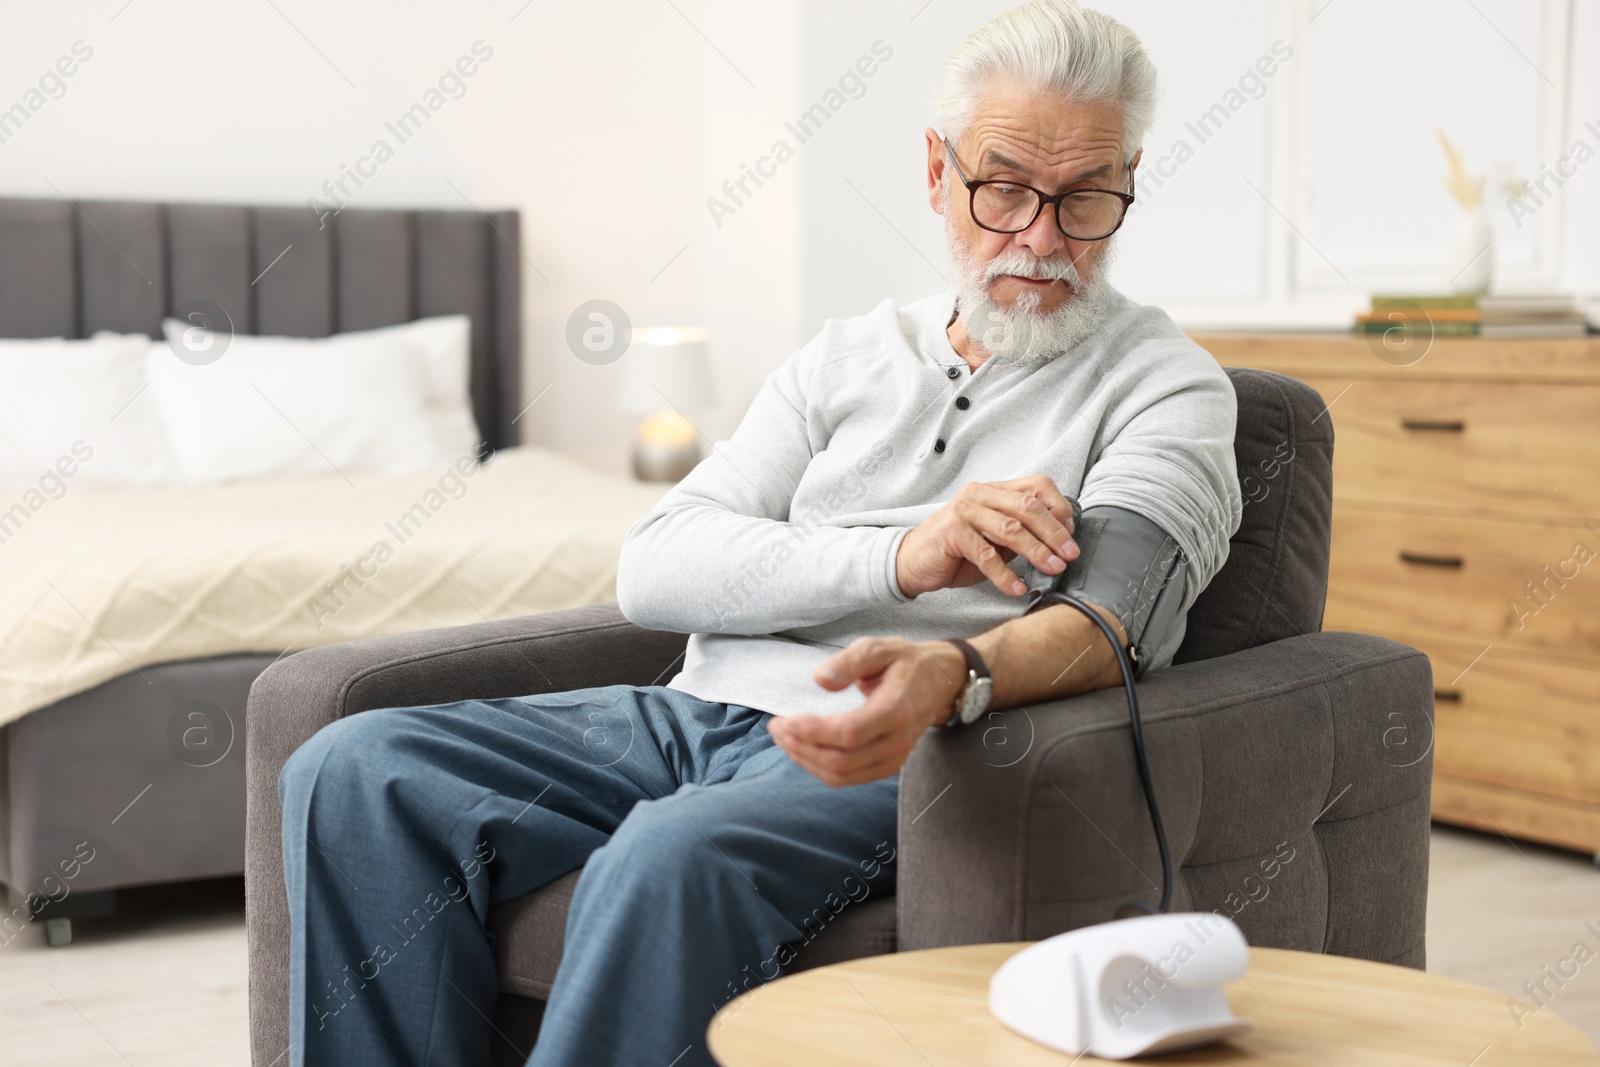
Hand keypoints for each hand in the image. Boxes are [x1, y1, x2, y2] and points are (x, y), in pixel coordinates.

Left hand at [768, 637, 966, 786]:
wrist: (940, 683)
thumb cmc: (905, 663)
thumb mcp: (880, 647)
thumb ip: (849, 661)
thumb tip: (820, 679)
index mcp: (896, 710)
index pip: (849, 734)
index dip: (812, 732)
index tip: (784, 720)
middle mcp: (897, 741)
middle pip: (840, 760)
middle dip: (801, 747)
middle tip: (776, 727)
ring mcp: (894, 758)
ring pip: (841, 775)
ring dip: (806, 760)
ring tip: (784, 738)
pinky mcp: (887, 766)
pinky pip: (848, 778)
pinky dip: (820, 767)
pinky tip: (804, 749)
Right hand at [895, 476, 1077, 598]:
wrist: (914, 562)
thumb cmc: (958, 551)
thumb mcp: (995, 539)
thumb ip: (1021, 533)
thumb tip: (1060, 541)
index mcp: (994, 490)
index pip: (1036, 486)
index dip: (1059, 509)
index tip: (1071, 534)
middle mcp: (979, 494)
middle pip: (1028, 506)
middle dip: (1054, 532)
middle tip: (1070, 555)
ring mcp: (964, 511)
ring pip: (1011, 529)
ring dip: (1037, 552)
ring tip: (1052, 570)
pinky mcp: (952, 533)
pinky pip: (986, 555)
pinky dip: (1005, 575)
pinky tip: (1017, 588)